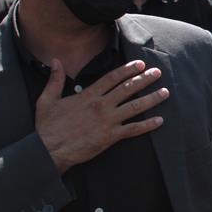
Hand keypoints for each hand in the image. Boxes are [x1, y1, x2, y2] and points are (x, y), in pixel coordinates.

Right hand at [36, 59, 168, 174]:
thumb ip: (55, 80)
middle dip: (145, 79)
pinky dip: (148, 125)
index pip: (112, 78)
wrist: (48, 150)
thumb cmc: (47, 127)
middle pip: (127, 88)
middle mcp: (101, 106)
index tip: (140, 64)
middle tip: (158, 72)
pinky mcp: (110, 137)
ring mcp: (107, 121)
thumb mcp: (47, 99)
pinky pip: (133, 130)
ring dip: (151, 99)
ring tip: (165, 92)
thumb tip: (55, 61)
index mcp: (87, 95)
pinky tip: (160, 120)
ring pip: (134, 107)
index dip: (127, 69)